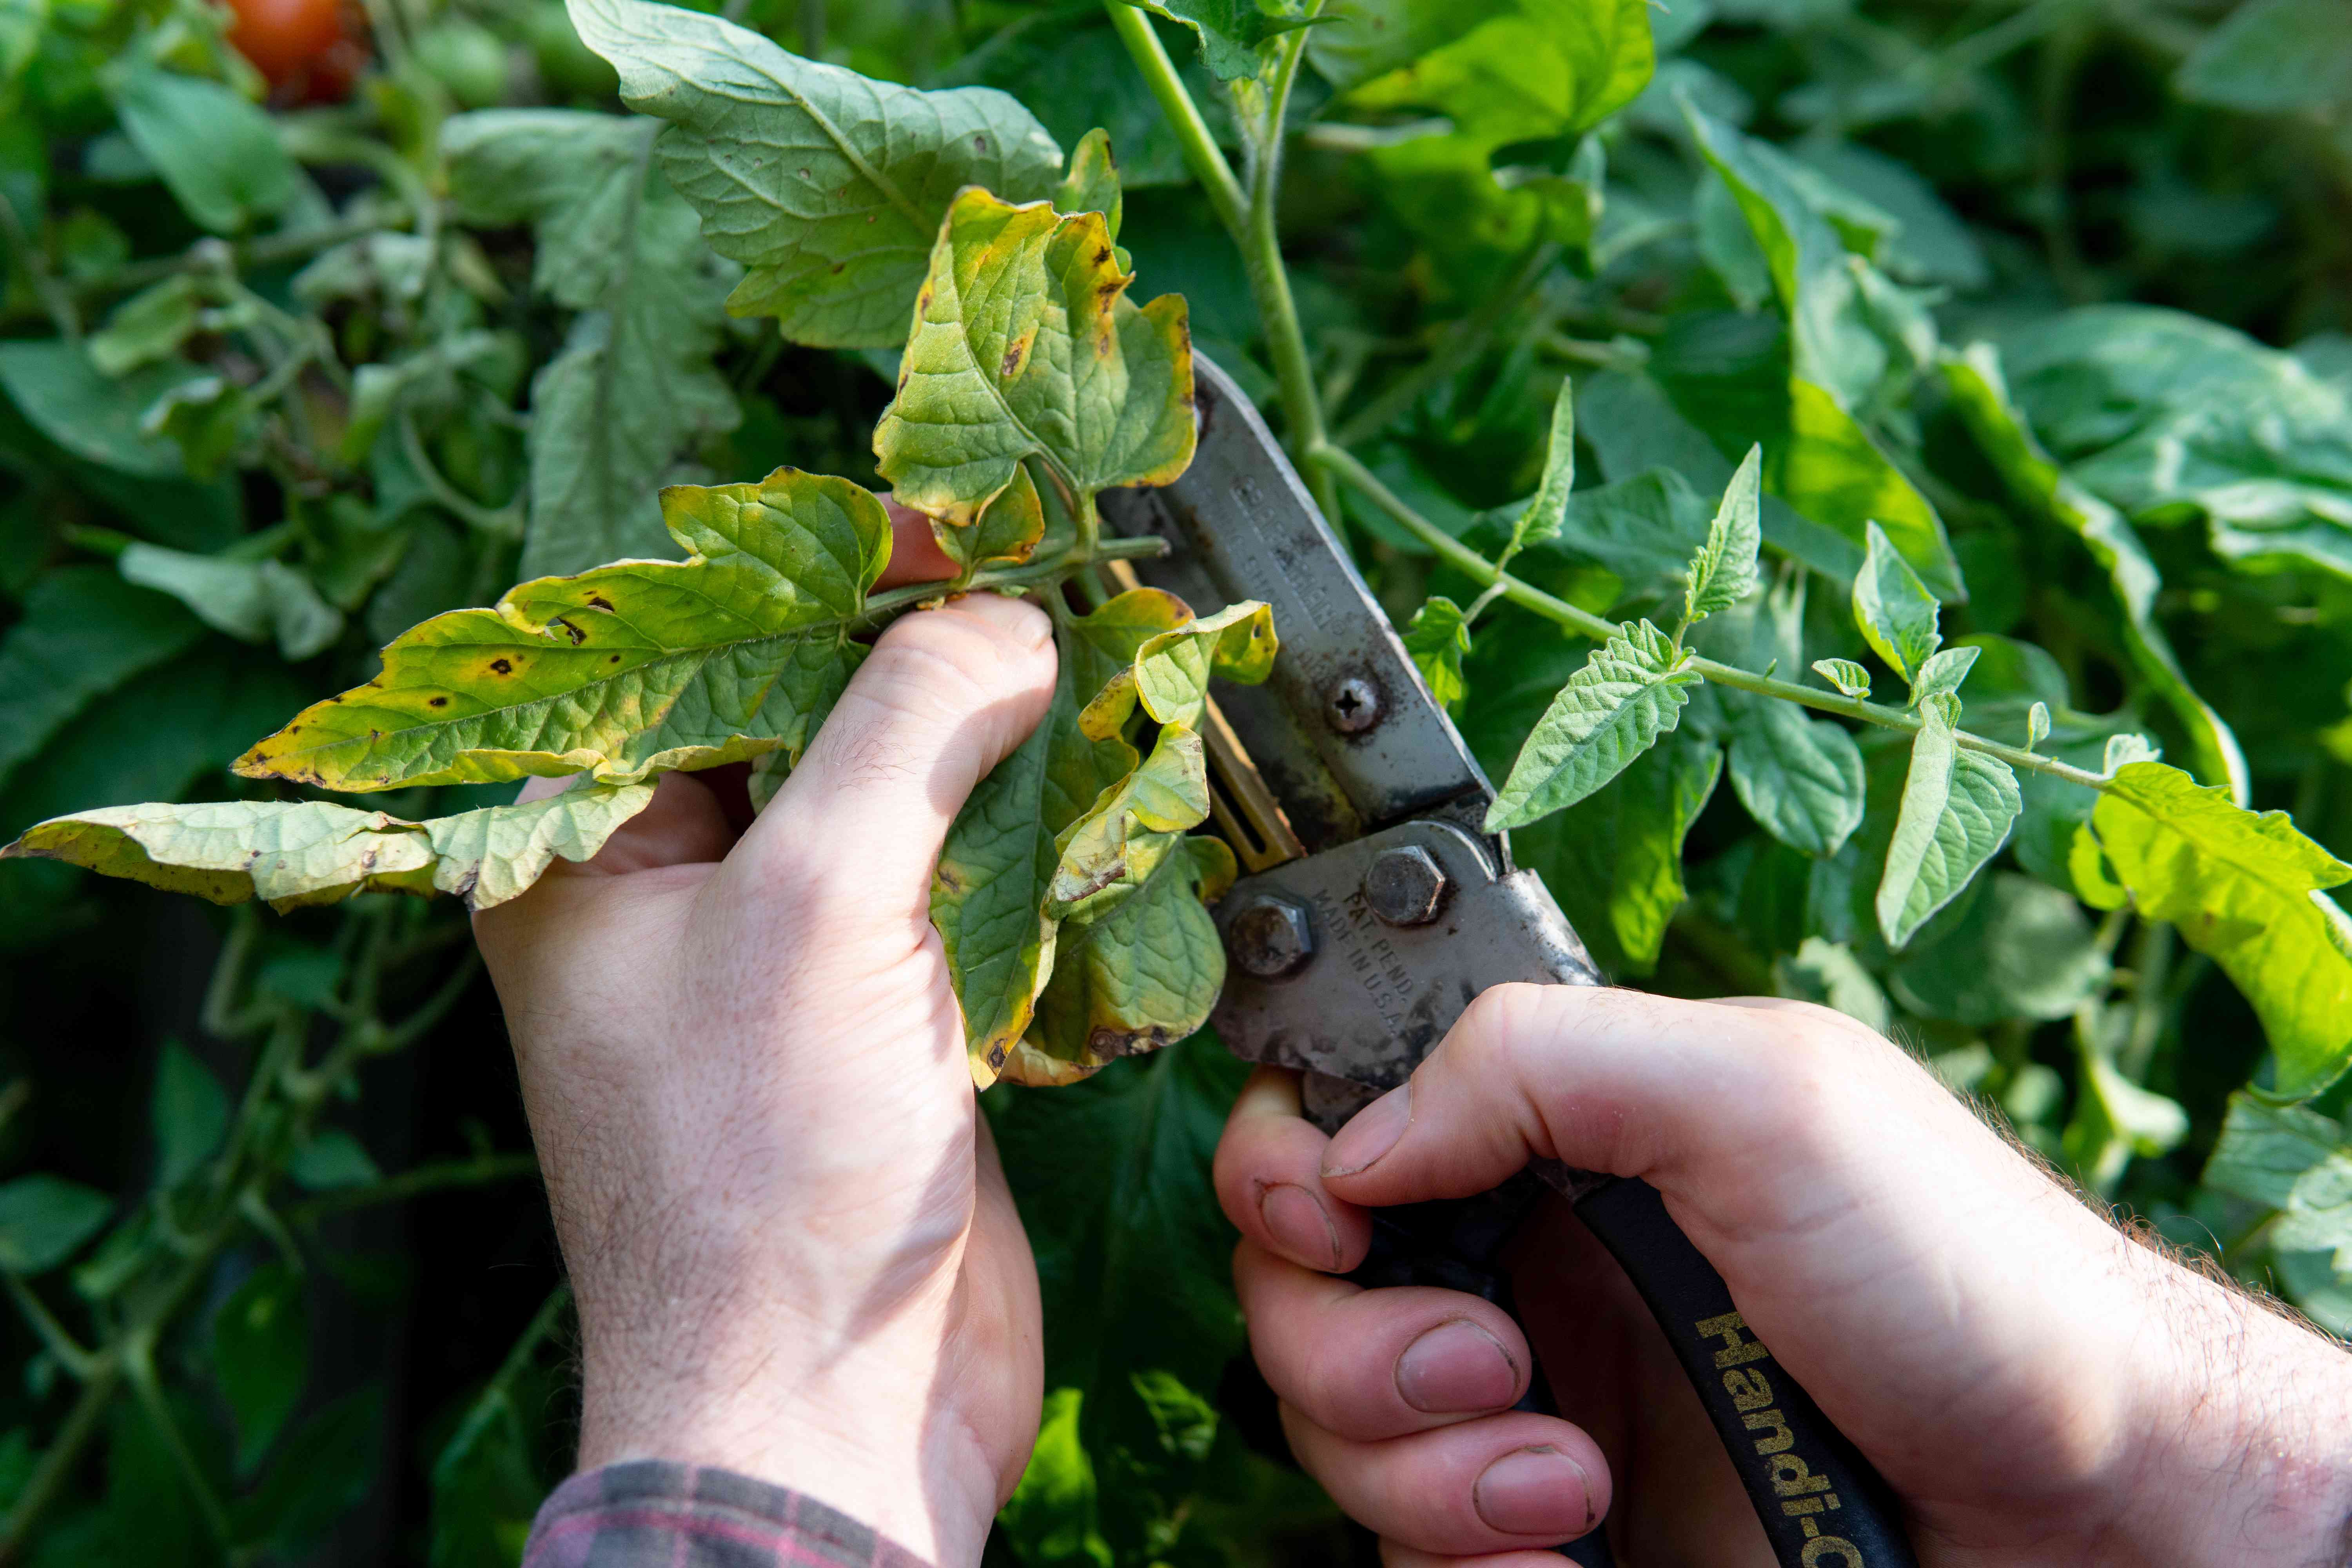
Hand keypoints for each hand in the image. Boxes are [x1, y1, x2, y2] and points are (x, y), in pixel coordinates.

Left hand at [473, 510, 1051, 1566]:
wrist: (827, 1409)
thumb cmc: (763, 1172)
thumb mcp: (817, 902)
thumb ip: (906, 726)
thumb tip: (1005, 615)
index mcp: (592, 852)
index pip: (705, 651)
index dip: (827, 571)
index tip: (955, 518)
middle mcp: (684, 894)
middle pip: (818, 717)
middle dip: (939, 655)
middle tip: (1060, 585)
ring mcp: (796, 961)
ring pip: (909, 803)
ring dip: (1008, 748)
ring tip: (1108, 668)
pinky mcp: (894, 1022)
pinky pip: (968, 894)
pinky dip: (1041, 844)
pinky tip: (1114, 795)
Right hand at [1215, 986, 2351, 1565]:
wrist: (2080, 1501)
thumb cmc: (1959, 1275)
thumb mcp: (1763, 1095)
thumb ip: (1538, 1059)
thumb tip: (1357, 1140)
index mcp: (1554, 1133)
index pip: (1337, 1124)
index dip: (1284, 1166)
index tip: (1321, 1217)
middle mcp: (1522, 1260)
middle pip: (1302, 1290)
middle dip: (1351, 1341)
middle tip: (1491, 1364)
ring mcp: (1531, 1402)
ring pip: (1340, 1434)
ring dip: (1419, 1468)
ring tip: (1565, 1481)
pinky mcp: (1550, 1528)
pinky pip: (1414, 1555)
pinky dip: (1461, 1560)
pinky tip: (1562, 1551)